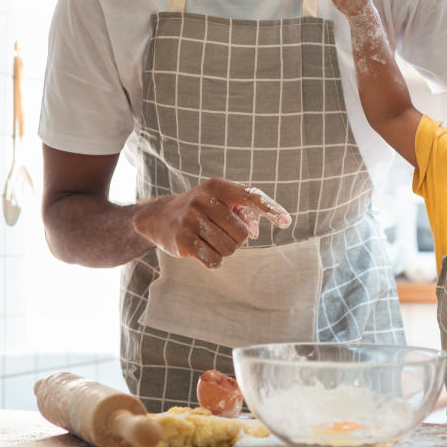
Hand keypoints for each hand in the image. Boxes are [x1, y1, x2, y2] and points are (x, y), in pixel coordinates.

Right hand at [131, 178, 290, 268]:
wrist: (159, 216)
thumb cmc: (201, 208)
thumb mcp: (221, 201)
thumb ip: (245, 212)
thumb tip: (254, 232)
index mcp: (218, 186)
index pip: (251, 196)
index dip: (271, 209)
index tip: (287, 221)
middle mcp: (204, 200)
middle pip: (242, 233)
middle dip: (237, 239)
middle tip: (221, 232)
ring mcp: (191, 220)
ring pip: (230, 249)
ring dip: (225, 250)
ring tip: (210, 240)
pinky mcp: (183, 241)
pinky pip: (214, 260)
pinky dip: (214, 260)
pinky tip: (202, 250)